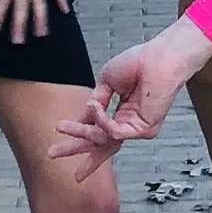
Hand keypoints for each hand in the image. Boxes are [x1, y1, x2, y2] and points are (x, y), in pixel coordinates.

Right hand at [50, 23, 211, 179]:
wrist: (159, 58)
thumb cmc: (138, 63)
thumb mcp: (106, 83)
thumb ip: (96, 104)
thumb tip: (81, 119)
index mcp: (123, 114)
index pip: (100, 133)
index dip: (80, 139)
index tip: (59, 144)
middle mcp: (130, 124)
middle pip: (100, 144)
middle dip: (76, 149)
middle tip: (51, 155)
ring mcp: (136, 129)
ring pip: (102, 139)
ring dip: (80, 133)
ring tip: (60, 127)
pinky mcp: (143, 130)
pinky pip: (113, 132)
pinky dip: (100, 120)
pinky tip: (93, 107)